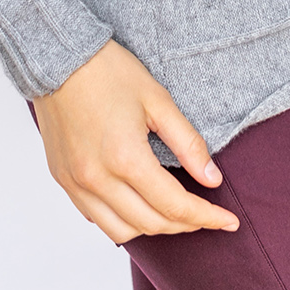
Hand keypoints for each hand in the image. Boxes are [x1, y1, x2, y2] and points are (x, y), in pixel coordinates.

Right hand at [31, 38, 240, 243]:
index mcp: (125, 158)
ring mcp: (77, 183)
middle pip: (151, 225)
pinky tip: (138, 205)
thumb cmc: (109, 71)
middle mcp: (98, 179)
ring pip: (122, 231)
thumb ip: (188, 143)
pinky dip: (122, 220)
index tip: (230, 222)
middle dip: (186, 226)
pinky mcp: (63, 180)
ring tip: (175, 214)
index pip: (175, 206)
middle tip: (208, 216)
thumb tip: (213, 179)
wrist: (59, 58)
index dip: (207, 218)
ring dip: (153, 228)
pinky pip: (96, 218)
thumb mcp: (158, 100)